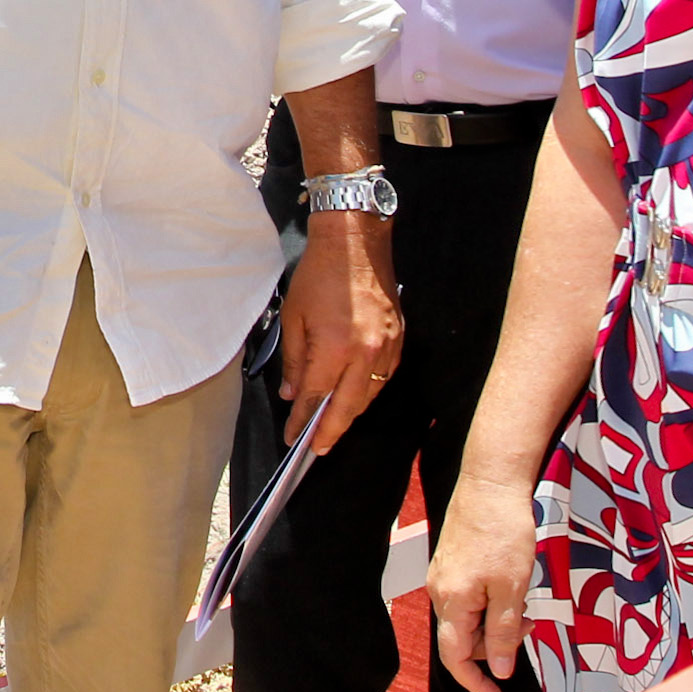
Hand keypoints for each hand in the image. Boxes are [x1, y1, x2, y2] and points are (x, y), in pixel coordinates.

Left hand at [273, 213, 400, 448]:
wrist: (357, 241)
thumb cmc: (320, 275)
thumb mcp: (294, 317)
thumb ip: (294, 361)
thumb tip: (293, 394)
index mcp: (336, 348)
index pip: (317, 397)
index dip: (303, 421)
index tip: (294, 437)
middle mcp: (366, 354)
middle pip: (348, 407)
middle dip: (331, 431)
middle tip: (317, 449)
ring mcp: (387, 348)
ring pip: (369, 396)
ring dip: (350, 414)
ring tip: (333, 427)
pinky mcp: (399, 339)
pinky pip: (383, 378)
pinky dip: (368, 392)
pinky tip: (354, 398)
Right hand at [428, 480, 538, 691]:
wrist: (492, 482)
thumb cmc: (504, 533)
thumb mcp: (513, 588)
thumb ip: (503, 632)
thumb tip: (498, 671)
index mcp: (452, 602)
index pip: (455, 658)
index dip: (476, 684)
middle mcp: (440, 591)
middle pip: (462, 639)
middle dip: (495, 646)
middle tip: (530, 627)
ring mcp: (443, 575)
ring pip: (467, 618)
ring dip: (496, 623)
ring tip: (526, 605)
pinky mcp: (451, 561)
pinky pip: (468, 598)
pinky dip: (490, 604)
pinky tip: (511, 588)